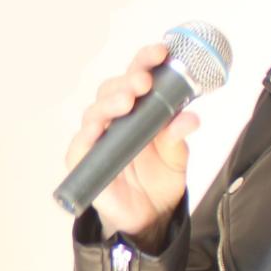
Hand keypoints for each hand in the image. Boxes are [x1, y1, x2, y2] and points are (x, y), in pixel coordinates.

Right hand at [63, 43, 199, 246]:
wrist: (150, 218)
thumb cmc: (159, 180)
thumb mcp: (176, 157)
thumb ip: (178, 136)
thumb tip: (190, 118)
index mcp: (139, 110)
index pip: (137, 76)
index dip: (145, 61)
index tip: (161, 52)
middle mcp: (115, 119)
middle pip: (113, 89)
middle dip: (127, 80)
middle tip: (144, 82)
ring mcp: (98, 139)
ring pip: (95, 111)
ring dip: (110, 102)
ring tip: (127, 101)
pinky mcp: (85, 161)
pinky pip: (80, 145)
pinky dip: (87, 135)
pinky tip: (97, 128)